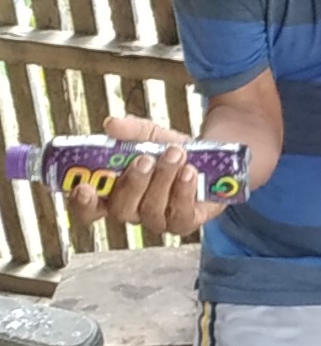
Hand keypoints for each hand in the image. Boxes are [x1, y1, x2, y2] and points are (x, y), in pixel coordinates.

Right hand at [67, 115, 220, 236]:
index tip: (83, 187)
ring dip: (162, 180)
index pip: (90, 208)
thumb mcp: (151, 136)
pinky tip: (189, 172)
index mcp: (116, 193)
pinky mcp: (187, 221)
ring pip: (152, 211)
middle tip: (144, 160)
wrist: (212, 155)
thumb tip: (111, 124)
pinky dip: (183, 191)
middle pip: (121, 210)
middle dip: (132, 184)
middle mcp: (135, 211)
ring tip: (175, 154)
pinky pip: (180, 216)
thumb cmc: (172, 150)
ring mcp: (160, 220)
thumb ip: (131, 131)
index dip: (82, 204)